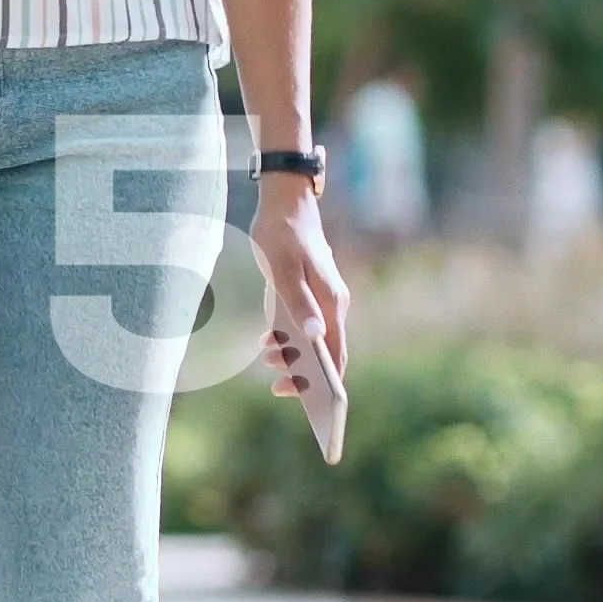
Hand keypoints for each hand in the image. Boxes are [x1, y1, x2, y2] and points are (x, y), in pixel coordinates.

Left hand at [249, 180, 349, 396]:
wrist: (285, 202)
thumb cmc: (282, 235)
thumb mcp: (282, 271)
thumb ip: (297, 304)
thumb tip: (314, 338)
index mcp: (332, 303)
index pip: (335, 354)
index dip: (325, 383)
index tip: (304, 399)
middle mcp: (334, 304)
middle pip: (327, 352)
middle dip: (306, 375)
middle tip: (276, 386)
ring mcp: (323, 299)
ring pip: (315, 340)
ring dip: (293, 356)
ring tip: (267, 359)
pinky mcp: (310, 293)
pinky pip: (305, 326)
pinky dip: (289, 339)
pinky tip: (267, 341)